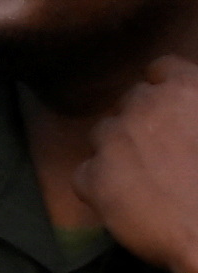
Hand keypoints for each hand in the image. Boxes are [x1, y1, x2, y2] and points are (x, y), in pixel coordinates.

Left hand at [74, 57, 197, 272]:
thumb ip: (195, 109)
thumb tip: (185, 124)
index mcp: (186, 90)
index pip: (162, 68)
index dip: (165, 88)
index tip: (171, 111)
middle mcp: (145, 106)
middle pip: (131, 102)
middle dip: (144, 123)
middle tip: (164, 155)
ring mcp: (115, 139)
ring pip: (104, 133)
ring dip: (119, 151)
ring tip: (148, 181)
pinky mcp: (95, 177)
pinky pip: (86, 174)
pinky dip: (101, 187)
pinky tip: (128, 204)